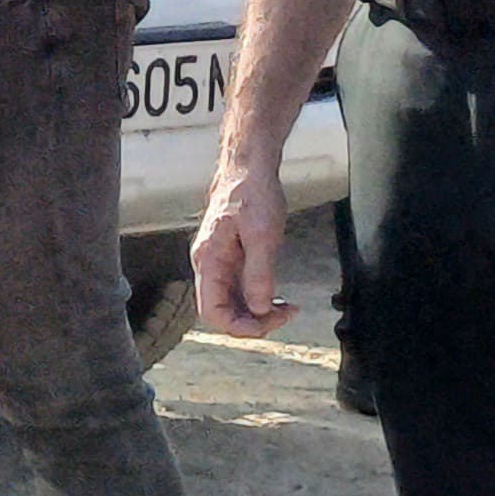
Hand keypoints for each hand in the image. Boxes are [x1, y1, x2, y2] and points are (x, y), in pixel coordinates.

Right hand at [190, 158, 289, 338]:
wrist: (248, 169)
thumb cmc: (252, 195)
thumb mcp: (262, 236)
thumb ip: (258, 274)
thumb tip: (258, 308)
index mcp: (209, 261)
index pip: (212, 311)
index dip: (239, 326)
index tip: (271, 323)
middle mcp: (208, 266)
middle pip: (221, 312)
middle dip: (252, 321)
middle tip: (286, 315)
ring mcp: (218, 264)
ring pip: (231, 304)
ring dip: (256, 313)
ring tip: (285, 308)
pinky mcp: (230, 260)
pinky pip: (238, 291)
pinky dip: (257, 300)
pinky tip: (276, 298)